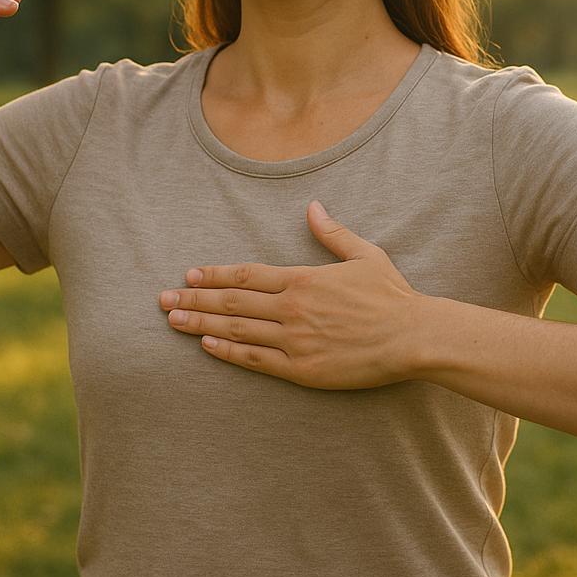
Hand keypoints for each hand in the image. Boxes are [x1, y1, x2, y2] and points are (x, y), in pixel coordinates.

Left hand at [157, 200, 425, 389]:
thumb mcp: (365, 255)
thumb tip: (313, 207)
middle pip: (231, 302)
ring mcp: (294, 340)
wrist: (413, 337)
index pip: (246, 275)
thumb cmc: (392, 296)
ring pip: (236, 330)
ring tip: (172, 321)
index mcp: (303, 279)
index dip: (215, 275)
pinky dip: (228, 353)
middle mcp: (292, 308)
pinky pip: (256, 359)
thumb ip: (333, 233)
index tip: (190, 274)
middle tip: (162, 299)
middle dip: (193, 299)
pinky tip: (206, 347)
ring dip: (200, 325)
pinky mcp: (302, 368)